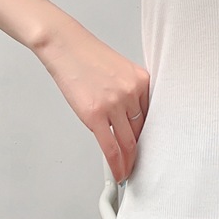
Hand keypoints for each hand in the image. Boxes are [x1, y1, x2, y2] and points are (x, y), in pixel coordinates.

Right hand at [33, 21, 149, 183]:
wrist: (65, 46)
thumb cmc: (88, 57)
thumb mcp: (121, 70)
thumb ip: (130, 93)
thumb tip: (133, 119)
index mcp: (142, 81)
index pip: (153, 116)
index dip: (151, 136)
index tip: (151, 148)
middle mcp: (132, 92)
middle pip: (143, 131)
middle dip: (143, 151)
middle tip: (141, 164)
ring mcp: (114, 104)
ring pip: (129, 143)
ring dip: (130, 162)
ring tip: (129, 172)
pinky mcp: (95, 115)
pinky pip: (111, 147)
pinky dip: (117, 164)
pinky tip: (119, 173)